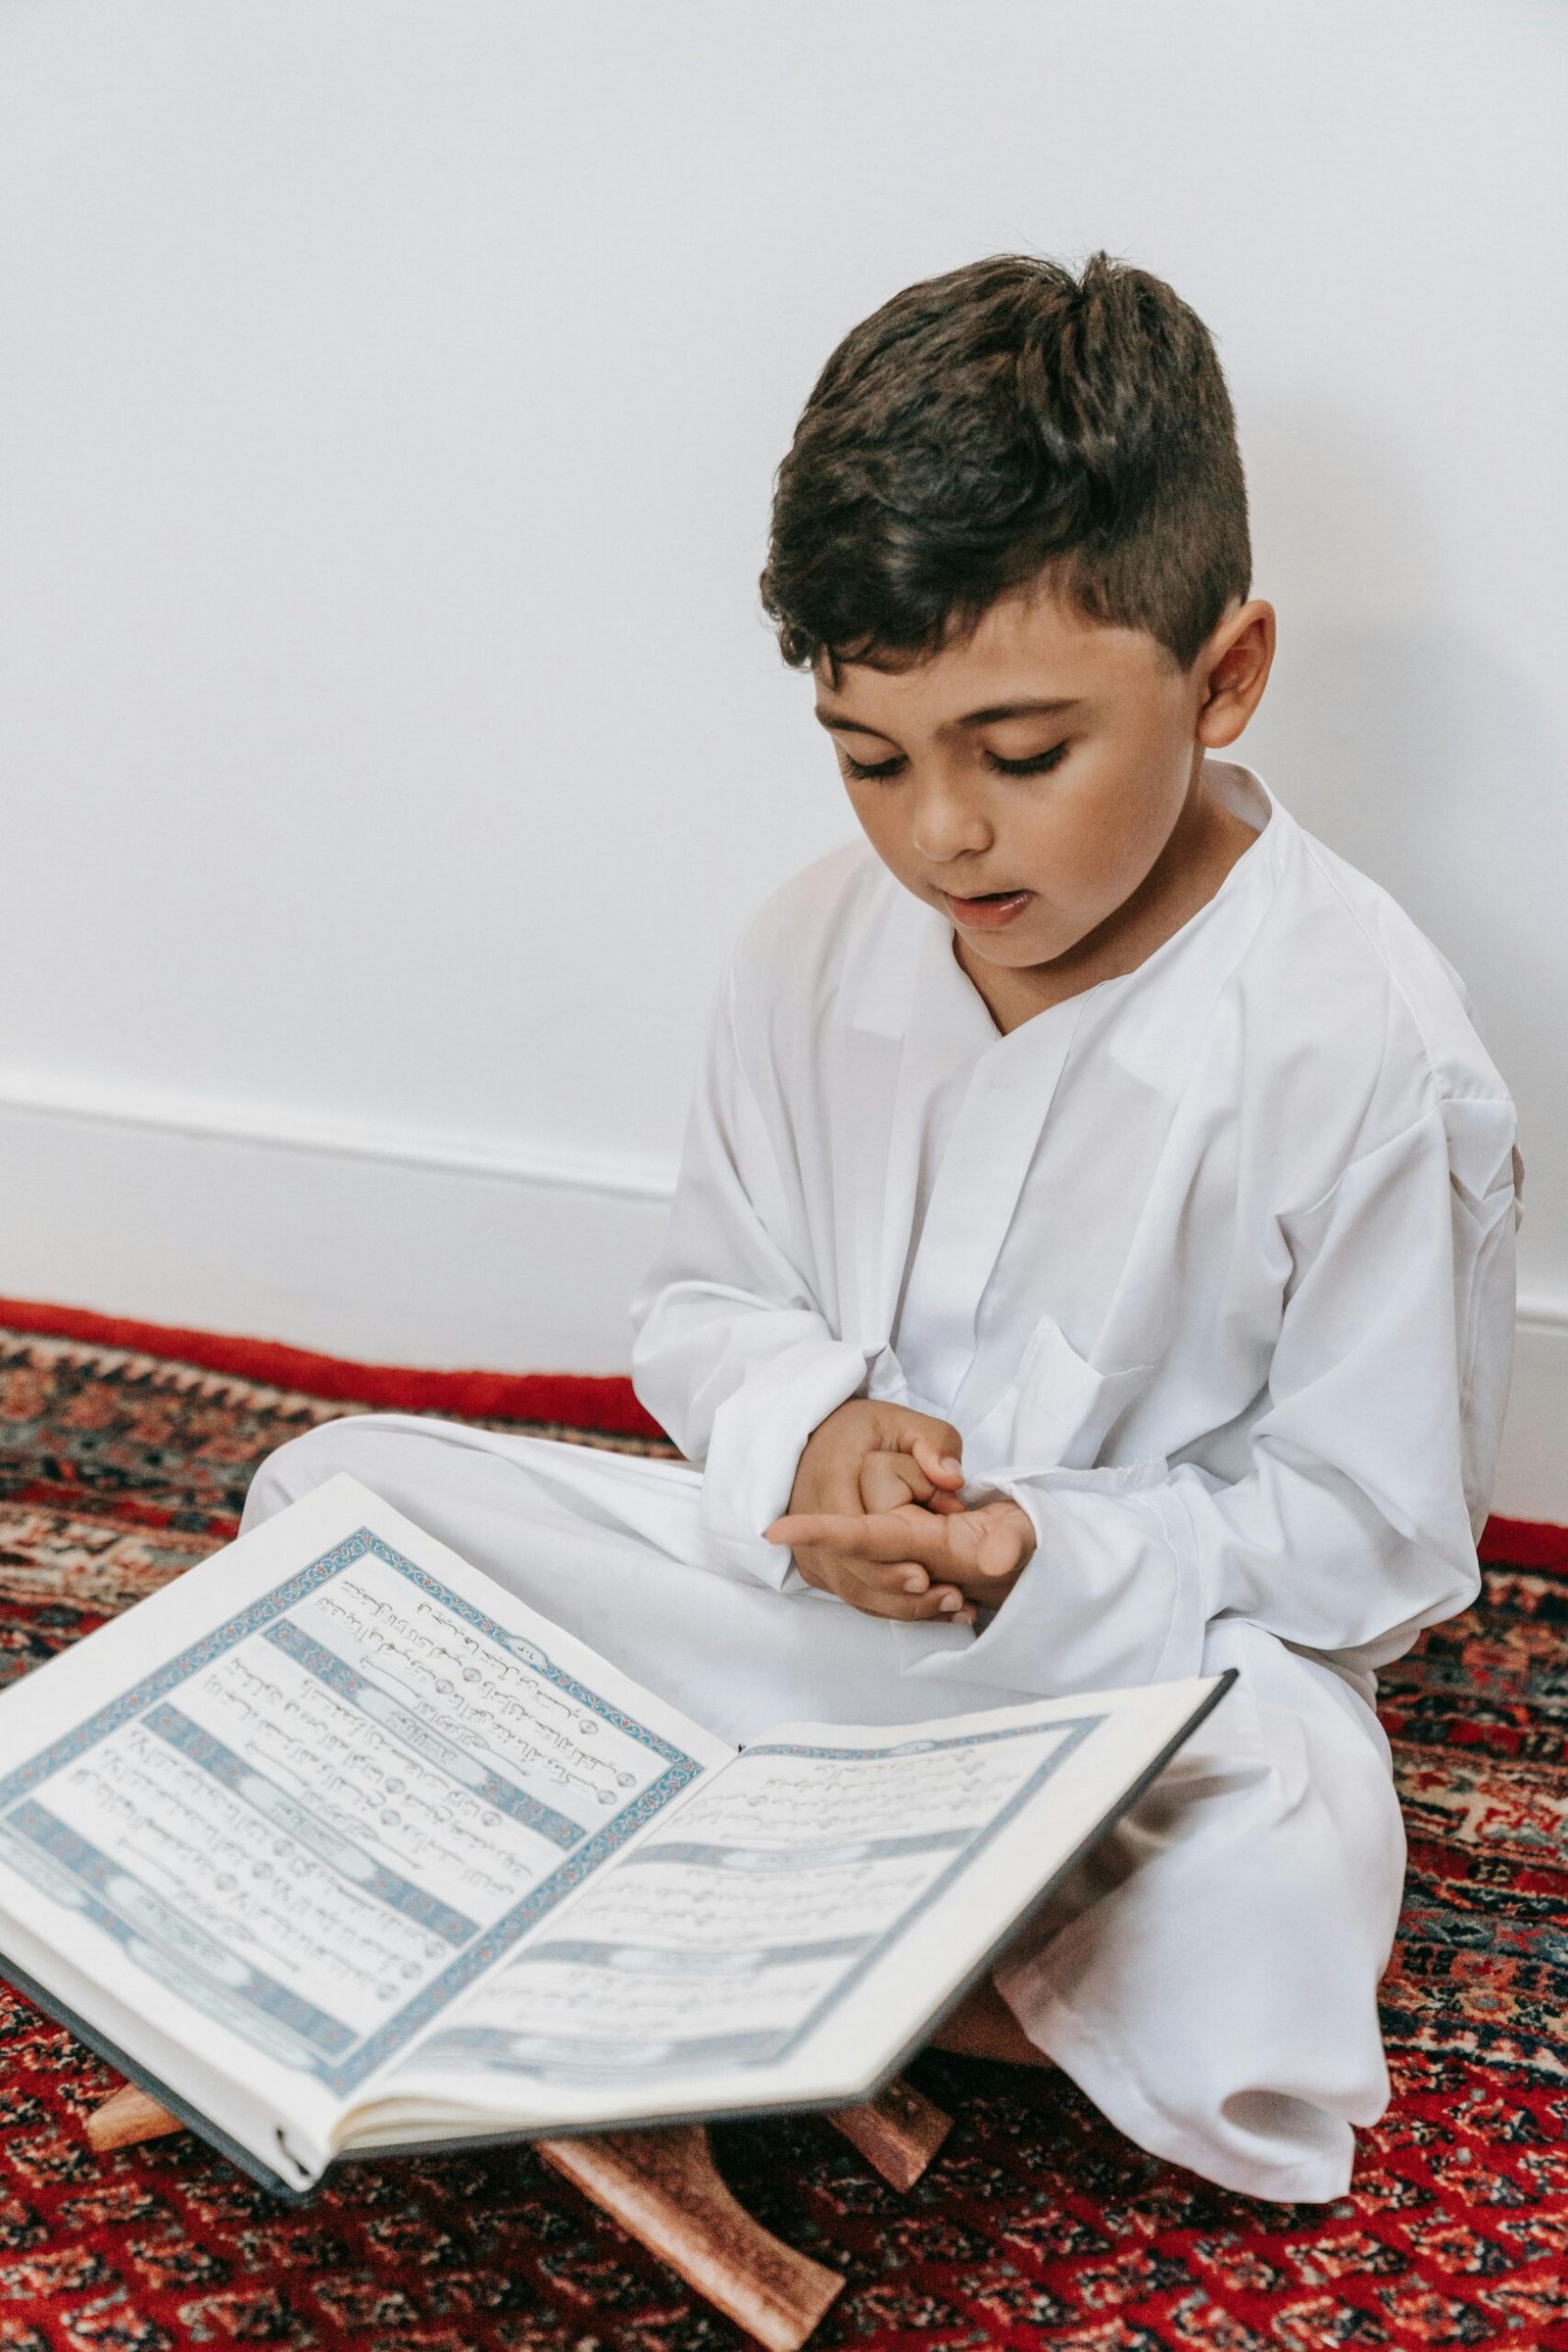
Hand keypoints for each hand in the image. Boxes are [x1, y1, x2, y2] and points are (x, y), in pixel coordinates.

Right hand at [769, 1398, 969, 1621]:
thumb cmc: (866, 1433)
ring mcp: (807, 1545)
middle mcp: (809, 1517)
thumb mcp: (904, 1423)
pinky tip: (931, 1609)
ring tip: (952, 1607)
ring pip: (853, 1590)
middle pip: (852, 1572)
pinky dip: (889, 1605)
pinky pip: (851, 1593)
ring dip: (901, 1606)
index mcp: (831, 1477)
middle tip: (952, 1599)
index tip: (924, 1576)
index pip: (850, 1531)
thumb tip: (952, 1479)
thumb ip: (934, 1445)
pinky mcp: (815, 1564)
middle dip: (901, 1594)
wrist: (820, 1441)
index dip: (884, 1561)